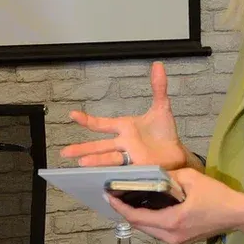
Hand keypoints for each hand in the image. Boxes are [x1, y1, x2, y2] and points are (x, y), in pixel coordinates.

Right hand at [61, 61, 188, 169]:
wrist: (177, 152)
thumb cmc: (165, 132)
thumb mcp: (162, 107)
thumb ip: (158, 88)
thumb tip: (157, 65)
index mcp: (125, 128)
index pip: (102, 124)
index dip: (88, 120)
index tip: (73, 115)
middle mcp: (124, 144)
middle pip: (100, 146)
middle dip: (84, 149)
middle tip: (65, 152)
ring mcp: (129, 158)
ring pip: (109, 159)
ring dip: (96, 161)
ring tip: (81, 164)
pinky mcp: (138, 169)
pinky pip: (124, 171)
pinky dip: (113, 174)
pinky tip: (101, 179)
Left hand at [106, 169, 243, 243]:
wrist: (239, 214)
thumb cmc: (218, 196)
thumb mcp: (192, 179)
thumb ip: (169, 176)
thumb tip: (152, 173)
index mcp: (171, 222)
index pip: (137, 216)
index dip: (120, 206)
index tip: (108, 195)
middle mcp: (170, 236)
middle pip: (139, 225)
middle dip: (125, 211)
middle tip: (114, 195)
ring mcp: (176, 241)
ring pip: (148, 229)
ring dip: (136, 216)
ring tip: (126, 199)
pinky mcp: (181, 240)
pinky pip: (158, 230)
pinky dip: (148, 219)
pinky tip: (145, 206)